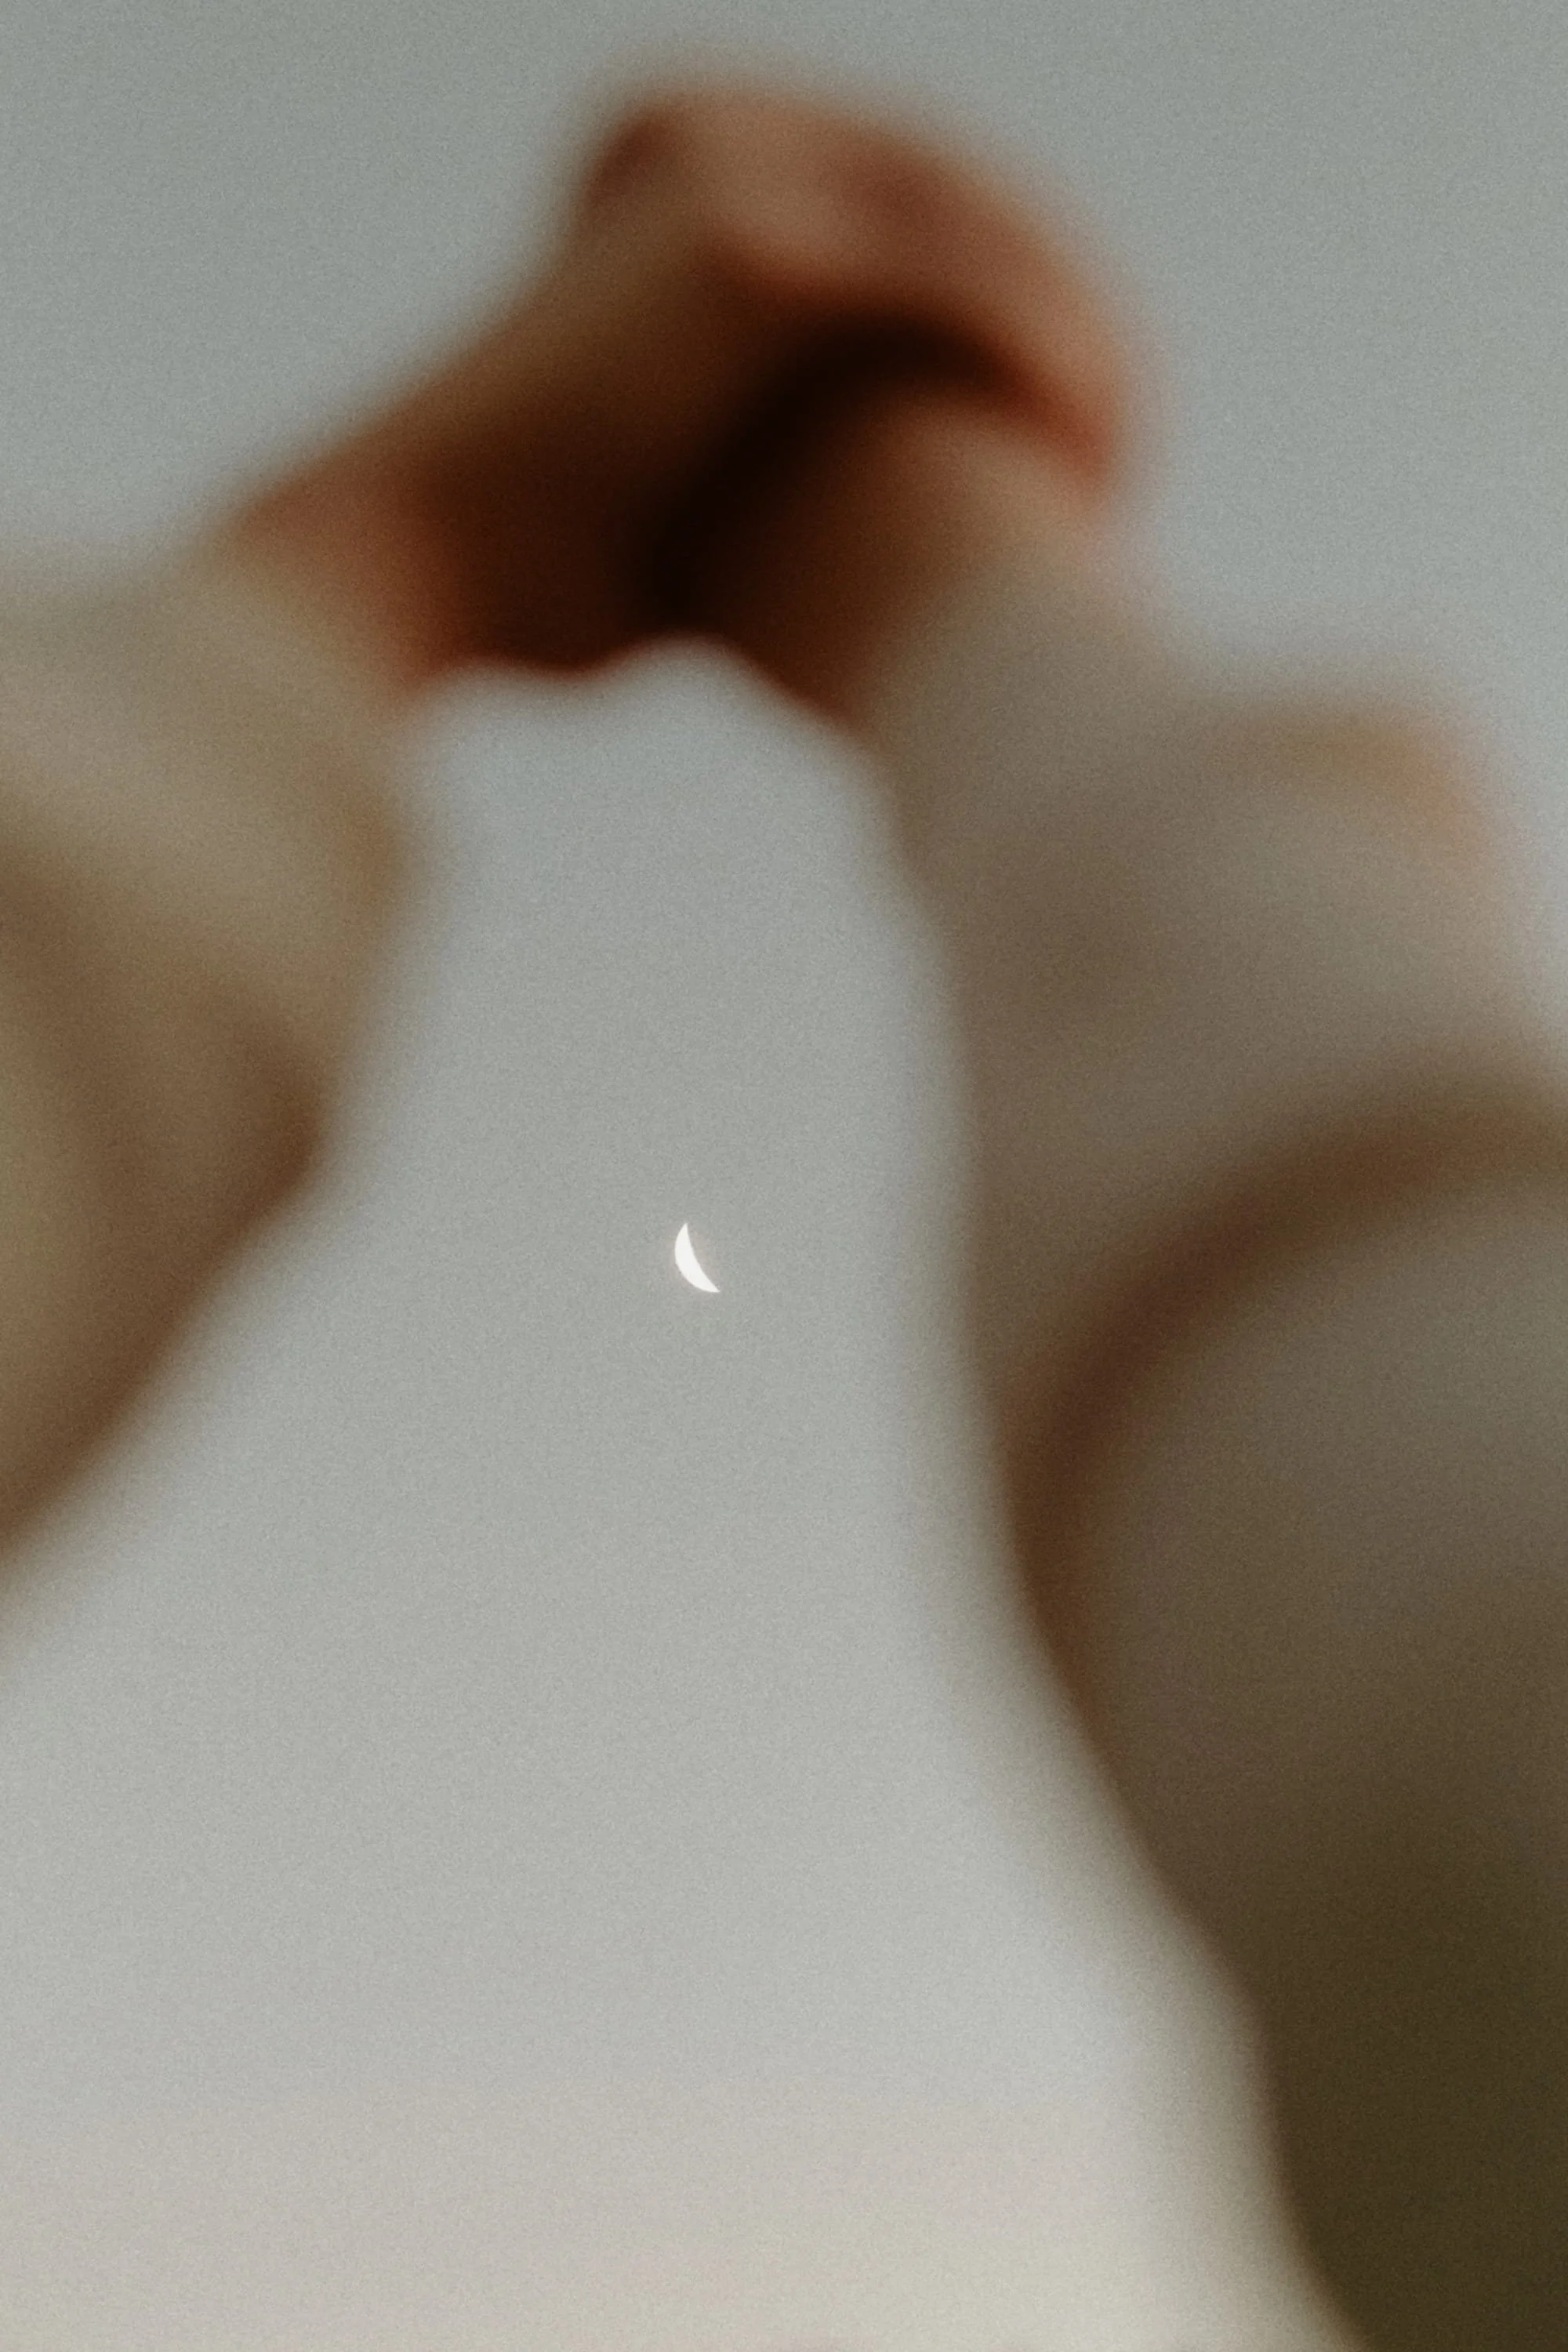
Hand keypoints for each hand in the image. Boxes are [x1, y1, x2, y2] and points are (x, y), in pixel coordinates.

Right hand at [212, 68, 1141, 709]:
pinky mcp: (743, 244)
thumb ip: (775, 468)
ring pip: (973, 233)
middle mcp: (716, 140)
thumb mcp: (683, 500)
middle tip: (1133, 441)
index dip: (1015, 320)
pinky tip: (1089, 431)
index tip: (1076, 442)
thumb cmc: (530, 573)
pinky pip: (941, 277)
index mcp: (696, 181)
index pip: (913, 221)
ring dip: (1077, 338)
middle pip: (966, 208)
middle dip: (1070, 319)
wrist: (408, 566)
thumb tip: (858, 550)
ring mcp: (730, 172)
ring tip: (1128, 453)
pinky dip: (1034, 350)